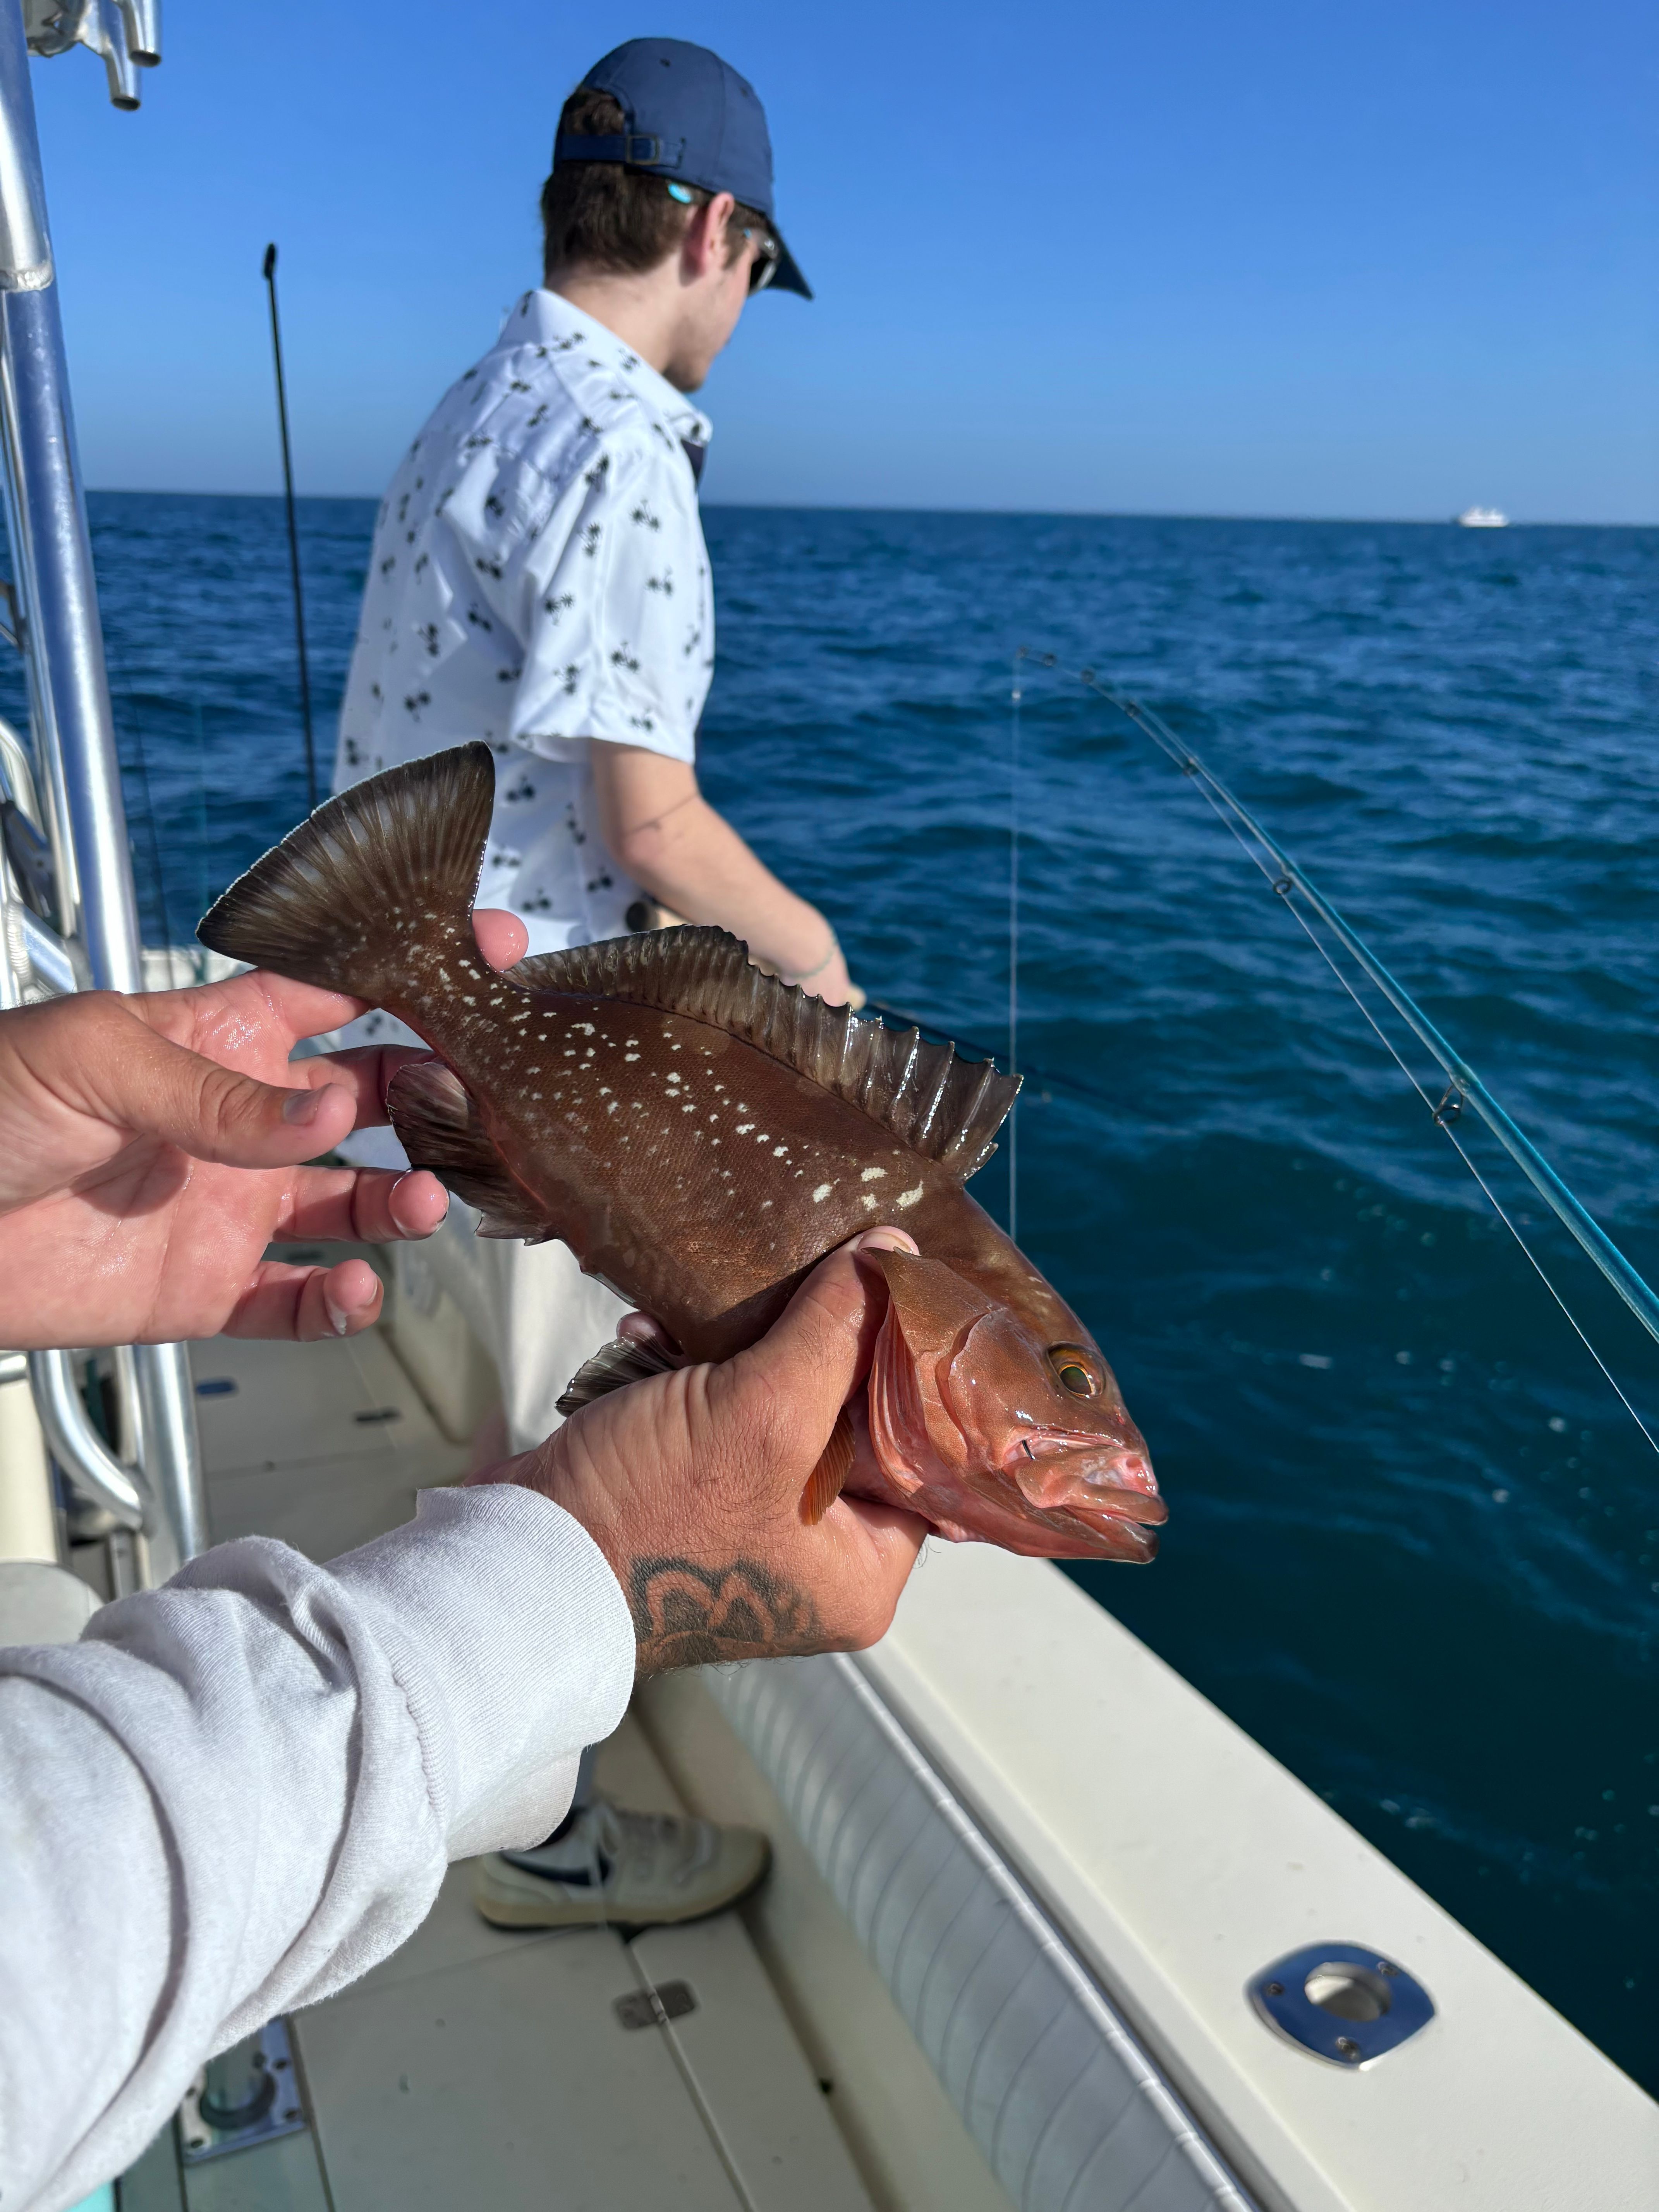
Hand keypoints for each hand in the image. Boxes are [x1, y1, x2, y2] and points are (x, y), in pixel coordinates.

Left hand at [0, 910, 526, 1348]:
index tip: (491, 953)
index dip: (413, 972)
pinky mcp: (205, 1290)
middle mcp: (240, 1121)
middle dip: (435, 1098)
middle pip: (373, 1101)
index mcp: (217, 1039)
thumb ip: (219, 1089)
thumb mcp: (93, 1058)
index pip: (336, 992)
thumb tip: (334, 1109)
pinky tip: (356, 1290)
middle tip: (481, 1105)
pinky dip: (341, 1305)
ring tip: (424, 1202)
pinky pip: (295, 1303)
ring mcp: (229, 1208)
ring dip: (406, 1203)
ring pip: (354, 1205)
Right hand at [478, 1228, 929, 1670]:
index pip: (926, 1457)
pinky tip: (646, 1341)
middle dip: (805, 1346)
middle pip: (848, 1422)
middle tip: (794, 1283)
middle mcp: (816, 1561)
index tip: (897, 1294)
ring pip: (774, 1407)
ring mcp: (748, 1528)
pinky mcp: (690, 1497)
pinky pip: (713, 1417)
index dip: (911, 1372)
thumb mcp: (763, 1412)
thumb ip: (836, 1332)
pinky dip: (682, 1373)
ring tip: (692, 1318)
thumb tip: (893, 1253)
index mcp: (862, 1572)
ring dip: (732, 1351)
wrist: (519, 1561)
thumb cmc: (653, 1512)